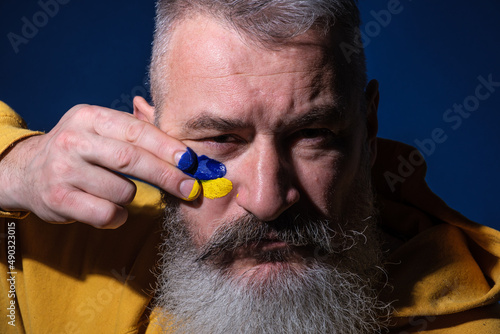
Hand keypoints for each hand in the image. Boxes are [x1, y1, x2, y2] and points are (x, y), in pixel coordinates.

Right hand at [0, 103, 199, 227]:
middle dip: (166, 175)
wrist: (28, 171)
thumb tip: (185, 151)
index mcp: (89, 117)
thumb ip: (137, 132)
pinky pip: (106, 214)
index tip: (191, 161)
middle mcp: (73, 140)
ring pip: (122, 191)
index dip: (167, 147)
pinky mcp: (58, 199)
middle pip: (131, 159)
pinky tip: (112, 210)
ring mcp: (62, 170)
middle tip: (190, 187)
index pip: (136, 131)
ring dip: (133, 197)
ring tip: (120, 192)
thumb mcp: (101, 130)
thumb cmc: (81, 151)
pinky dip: (119, 216)